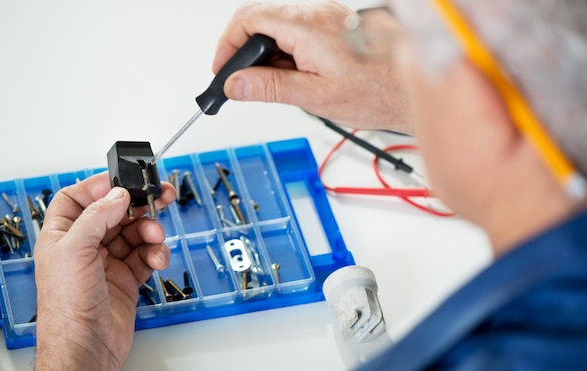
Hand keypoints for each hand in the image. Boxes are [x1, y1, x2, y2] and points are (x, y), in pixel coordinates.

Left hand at [32, 172, 174, 370]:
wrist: (87, 347)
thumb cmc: (67, 306)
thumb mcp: (75, 250)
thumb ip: (97, 216)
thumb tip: (116, 194)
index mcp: (62, 235)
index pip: (77, 199)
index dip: (99, 187)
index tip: (124, 181)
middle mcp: (84, 247)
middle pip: (114, 213)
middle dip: (137, 204)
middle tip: (160, 194)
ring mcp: (107, 263)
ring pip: (134, 234)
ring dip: (149, 231)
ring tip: (156, 237)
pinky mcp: (127, 279)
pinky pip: (145, 256)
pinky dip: (155, 253)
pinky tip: (157, 258)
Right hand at [213, 1, 410, 132]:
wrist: (407, 89)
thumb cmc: (374, 92)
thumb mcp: (315, 97)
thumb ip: (271, 87)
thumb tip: (236, 84)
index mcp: (307, 26)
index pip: (248, 19)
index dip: (227, 45)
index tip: (222, 70)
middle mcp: (316, 14)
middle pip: (259, 18)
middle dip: (241, 49)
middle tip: (237, 79)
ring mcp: (324, 17)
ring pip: (276, 25)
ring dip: (262, 52)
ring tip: (266, 84)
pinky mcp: (332, 25)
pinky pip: (295, 30)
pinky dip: (282, 51)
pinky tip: (288, 75)